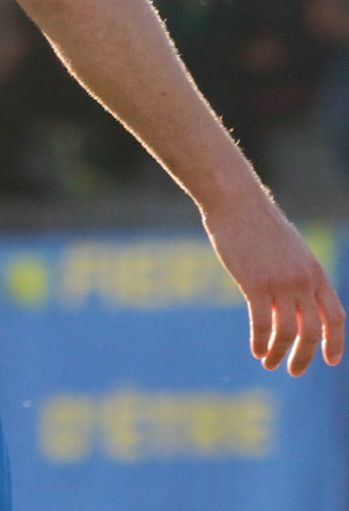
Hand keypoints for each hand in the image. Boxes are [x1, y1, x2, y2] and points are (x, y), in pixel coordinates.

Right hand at [203, 193, 345, 375]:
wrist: (236, 202)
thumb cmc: (257, 223)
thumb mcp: (289, 249)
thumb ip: (296, 273)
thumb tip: (293, 294)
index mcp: (316, 273)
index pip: (336, 316)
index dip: (336, 342)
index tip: (331, 360)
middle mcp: (304, 281)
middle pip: (313, 331)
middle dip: (306, 356)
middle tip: (294, 370)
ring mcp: (281, 283)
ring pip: (288, 332)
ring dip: (279, 353)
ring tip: (269, 363)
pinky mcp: (255, 284)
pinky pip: (262, 323)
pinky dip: (261, 341)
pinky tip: (256, 350)